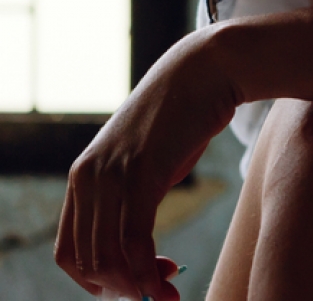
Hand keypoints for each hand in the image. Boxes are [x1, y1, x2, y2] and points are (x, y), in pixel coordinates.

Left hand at [54, 30, 239, 300]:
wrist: (206, 71)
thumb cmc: (185, 116)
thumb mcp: (147, 160)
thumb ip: (133, 193)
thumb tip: (137, 238)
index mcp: (82, 178)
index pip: (70, 252)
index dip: (99, 281)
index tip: (137, 284)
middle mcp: (87, 178)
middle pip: (85, 261)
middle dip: (120, 291)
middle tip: (157, 297)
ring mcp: (111, 175)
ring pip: (108, 256)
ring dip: (137, 286)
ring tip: (167, 293)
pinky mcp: (141, 173)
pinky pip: (134, 239)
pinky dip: (146, 269)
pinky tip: (166, 276)